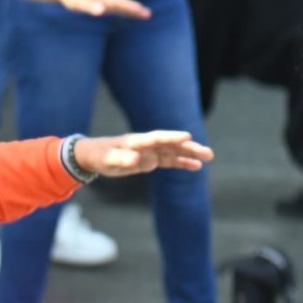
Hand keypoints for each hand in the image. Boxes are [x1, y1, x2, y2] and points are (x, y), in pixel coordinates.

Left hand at [73, 131, 212, 177]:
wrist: (94, 155)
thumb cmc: (99, 155)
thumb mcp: (107, 160)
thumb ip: (121, 159)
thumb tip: (137, 160)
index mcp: (136, 141)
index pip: (157, 138)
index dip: (171, 137)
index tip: (187, 136)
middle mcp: (146, 144)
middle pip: (171, 144)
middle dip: (189, 147)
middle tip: (207, 153)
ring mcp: (150, 151)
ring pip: (174, 152)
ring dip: (190, 154)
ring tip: (208, 157)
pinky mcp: (150, 160)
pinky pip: (169, 161)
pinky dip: (182, 163)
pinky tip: (196, 166)